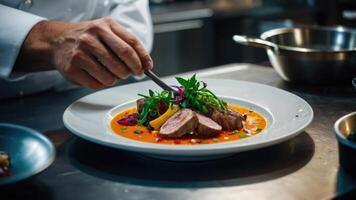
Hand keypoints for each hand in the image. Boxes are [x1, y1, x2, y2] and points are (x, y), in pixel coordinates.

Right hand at [15, 17, 152, 88]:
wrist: (58, 41)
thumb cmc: (89, 38)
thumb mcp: (107, 31)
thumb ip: (127, 44)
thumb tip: (145, 64)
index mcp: (105, 25)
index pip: (131, 44)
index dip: (142, 59)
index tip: (146, 68)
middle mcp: (92, 37)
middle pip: (123, 60)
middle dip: (131, 71)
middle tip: (131, 73)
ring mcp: (80, 53)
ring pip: (111, 76)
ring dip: (117, 79)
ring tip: (113, 74)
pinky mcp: (73, 69)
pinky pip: (97, 84)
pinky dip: (103, 84)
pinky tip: (99, 76)